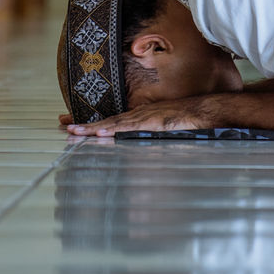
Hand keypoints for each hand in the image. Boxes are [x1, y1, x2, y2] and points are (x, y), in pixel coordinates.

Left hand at [67, 98, 210, 136]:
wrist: (211, 111)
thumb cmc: (192, 121)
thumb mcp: (168, 130)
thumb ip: (153, 137)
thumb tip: (139, 162)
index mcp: (142, 118)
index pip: (112, 121)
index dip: (92, 124)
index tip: (72, 124)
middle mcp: (141, 115)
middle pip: (107, 120)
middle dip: (84, 123)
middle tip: (62, 124)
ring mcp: (147, 117)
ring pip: (114, 123)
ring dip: (93, 127)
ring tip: (73, 130)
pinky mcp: (155, 122)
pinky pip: (131, 127)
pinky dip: (114, 129)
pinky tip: (102, 132)